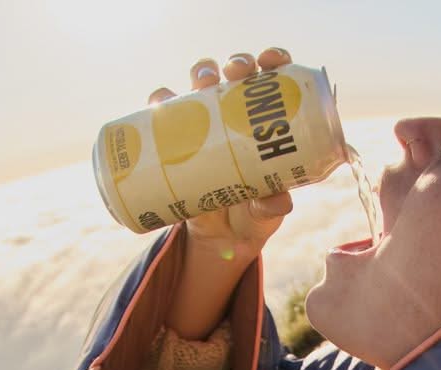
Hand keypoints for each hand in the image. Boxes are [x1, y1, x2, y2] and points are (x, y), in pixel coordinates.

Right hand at [147, 48, 295, 261]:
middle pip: (237, 73)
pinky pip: (165, 111)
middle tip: (237, 72)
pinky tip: (161, 102)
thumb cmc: (253, 216)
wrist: (221, 237)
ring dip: (202, 71)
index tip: (271, 61)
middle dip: (237, 63)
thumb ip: (272, 206)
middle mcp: (237, 114)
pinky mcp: (178, 138)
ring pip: (202, 82)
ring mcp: (207, 122)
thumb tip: (280, 202)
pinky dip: (161, 101)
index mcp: (267, 122)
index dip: (275, 61)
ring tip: (205, 82)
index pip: (274, 81)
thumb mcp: (265, 213)